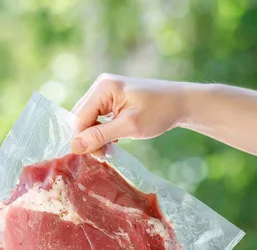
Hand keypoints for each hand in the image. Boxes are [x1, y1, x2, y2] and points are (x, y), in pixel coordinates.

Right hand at [70, 74, 186, 153]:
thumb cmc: (159, 111)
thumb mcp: (129, 126)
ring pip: (88, 120)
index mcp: (103, 87)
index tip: (98, 155)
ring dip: (96, 137)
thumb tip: (74, 146)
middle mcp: (101, 86)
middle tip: (104, 154)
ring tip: (110, 149)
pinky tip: (113, 142)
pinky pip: (97, 118)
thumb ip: (100, 136)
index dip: (83, 139)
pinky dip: (102, 132)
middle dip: (89, 138)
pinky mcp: (112, 100)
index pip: (78, 118)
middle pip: (81, 118)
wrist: (181, 103)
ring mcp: (106, 92)